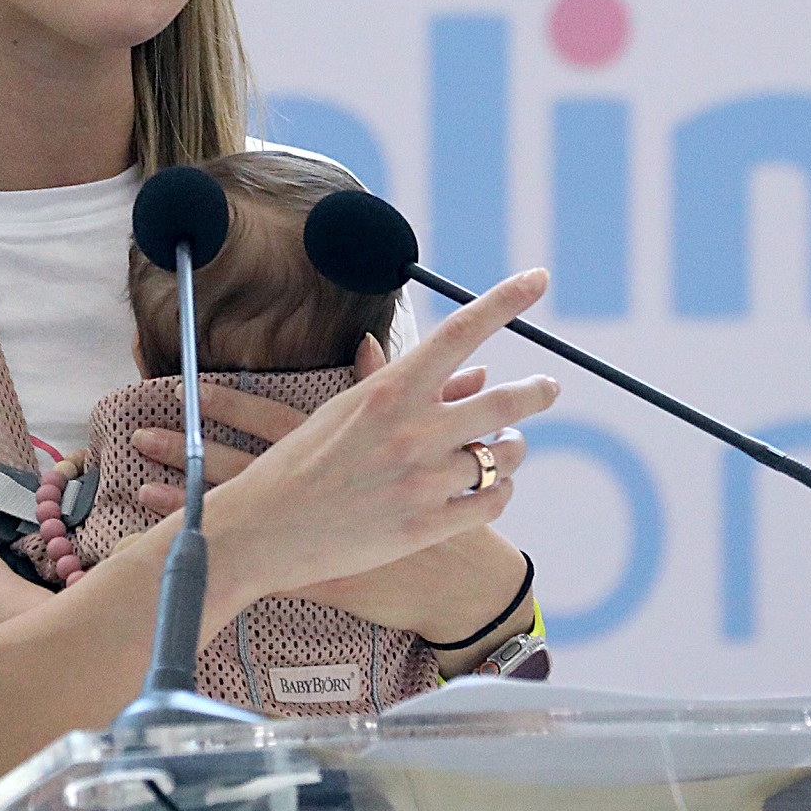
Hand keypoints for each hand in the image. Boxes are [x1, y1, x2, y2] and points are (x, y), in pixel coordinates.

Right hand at [166, 270, 559, 604]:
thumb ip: (408, 389)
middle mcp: (413, 431)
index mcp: (390, 391)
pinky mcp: (427, 528)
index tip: (538, 278)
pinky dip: (501, 491)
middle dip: (538, 391)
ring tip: (512, 444)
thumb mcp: (347, 411)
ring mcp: (423, 481)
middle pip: (507, 401)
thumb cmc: (300, 465)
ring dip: (515, 448)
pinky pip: (493, 502)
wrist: (261, 533)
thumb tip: (469, 369)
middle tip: (549, 387)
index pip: (462, 330)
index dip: (506, 300)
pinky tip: (494, 487)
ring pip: (505, 456)